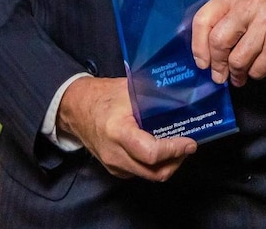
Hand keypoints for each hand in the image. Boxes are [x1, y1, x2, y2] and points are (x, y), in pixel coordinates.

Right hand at [56, 76, 195, 180]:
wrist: (76, 108)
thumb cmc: (103, 95)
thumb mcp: (128, 90)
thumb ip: (152, 96)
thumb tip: (181, 96)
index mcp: (119, 132)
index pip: (151, 153)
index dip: (174, 150)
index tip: (190, 142)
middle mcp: (115, 155)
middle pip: (153, 172)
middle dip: (176, 161)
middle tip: (188, 146)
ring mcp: (114, 166)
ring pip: (148, 175)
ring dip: (167, 164)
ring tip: (178, 146)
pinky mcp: (114, 169)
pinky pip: (140, 172)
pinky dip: (154, 165)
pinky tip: (162, 149)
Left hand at [191, 0, 265, 86]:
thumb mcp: (242, 11)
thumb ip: (221, 25)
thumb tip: (202, 57)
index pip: (204, 19)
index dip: (198, 45)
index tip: (202, 62)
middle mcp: (250, 4)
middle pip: (219, 40)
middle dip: (217, 64)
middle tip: (219, 75)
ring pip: (237, 59)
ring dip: (236, 73)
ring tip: (239, 75)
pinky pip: (257, 68)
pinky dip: (254, 74)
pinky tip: (257, 68)